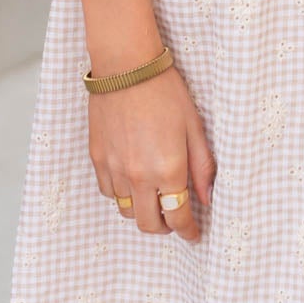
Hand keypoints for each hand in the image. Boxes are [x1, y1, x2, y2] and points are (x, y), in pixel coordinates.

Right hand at [88, 63, 215, 241]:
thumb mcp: (194, 128)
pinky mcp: (97, 158)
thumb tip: (206, 199)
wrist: (127, 67)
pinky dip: (122, 195)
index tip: (194, 235)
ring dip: (142, 211)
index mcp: (168, 169)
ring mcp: (114, 169)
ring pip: (126, 210)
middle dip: (164, 229)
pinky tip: (133, 182)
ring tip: (154, 199)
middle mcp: (138, 176)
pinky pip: (108, 191)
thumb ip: (202, 167)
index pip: (178, 218)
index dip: (188, 232)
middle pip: (148, 225)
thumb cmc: (166, 92)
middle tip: (175, 221)